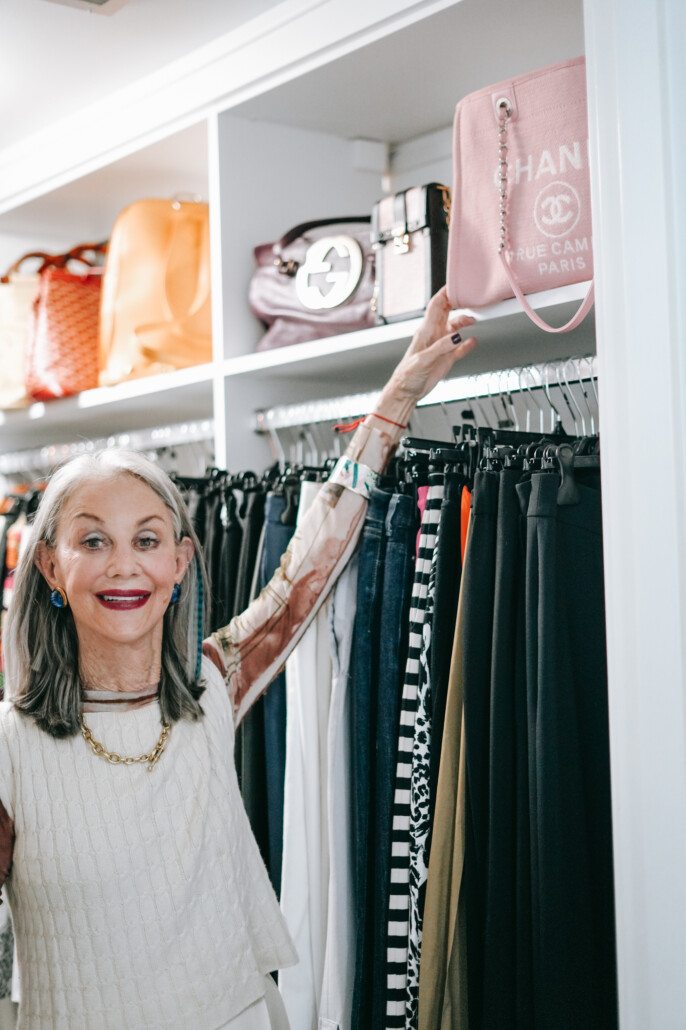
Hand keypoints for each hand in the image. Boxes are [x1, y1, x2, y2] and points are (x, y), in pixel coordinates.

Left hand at [375, 286, 476, 423]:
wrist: (406, 392)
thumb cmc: (407, 375)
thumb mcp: (423, 360)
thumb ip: (440, 347)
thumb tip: (458, 336)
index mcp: (425, 331)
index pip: (436, 305)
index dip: (446, 293)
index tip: (457, 284)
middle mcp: (434, 335)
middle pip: (448, 312)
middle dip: (458, 302)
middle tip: (471, 297)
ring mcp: (441, 346)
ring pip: (456, 328)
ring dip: (465, 323)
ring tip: (475, 321)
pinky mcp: (446, 359)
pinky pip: (460, 348)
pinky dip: (468, 344)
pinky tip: (474, 341)